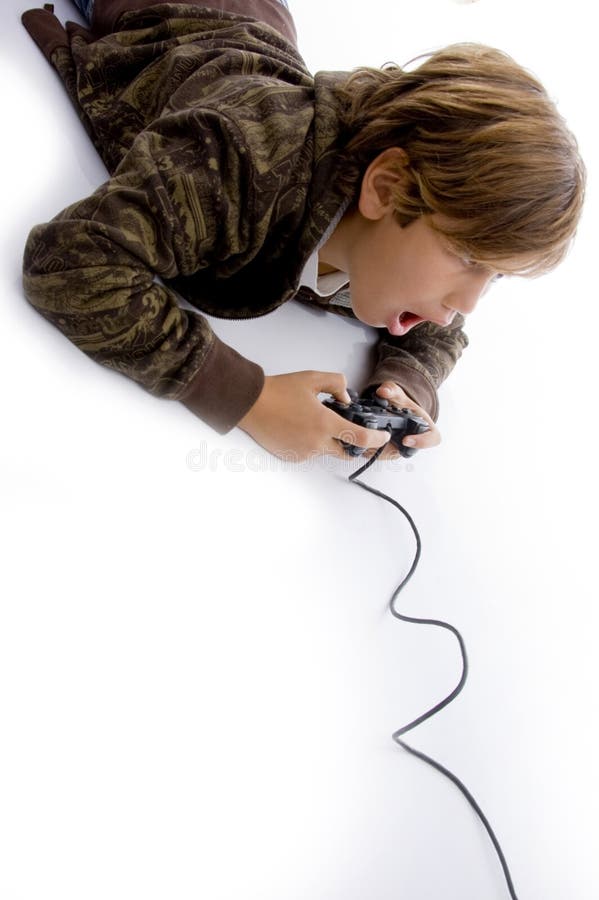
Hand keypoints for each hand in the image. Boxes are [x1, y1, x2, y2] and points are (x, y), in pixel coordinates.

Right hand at [238, 370, 390, 460]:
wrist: (250, 404)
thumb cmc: (279, 390)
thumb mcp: (312, 378)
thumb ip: (337, 384)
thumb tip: (346, 398)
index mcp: (324, 423)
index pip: (360, 438)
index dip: (376, 440)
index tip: (384, 437)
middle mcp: (316, 442)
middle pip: (348, 452)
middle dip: (357, 446)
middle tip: (360, 436)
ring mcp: (304, 452)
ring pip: (328, 451)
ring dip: (331, 441)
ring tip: (319, 422)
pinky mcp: (293, 456)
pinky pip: (311, 452)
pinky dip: (314, 443)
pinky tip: (302, 428)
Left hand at [368, 381, 440, 458]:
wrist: (393, 411)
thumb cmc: (400, 404)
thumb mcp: (397, 394)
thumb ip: (391, 390)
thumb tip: (383, 392)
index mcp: (425, 427)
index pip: (432, 439)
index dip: (422, 442)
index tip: (406, 440)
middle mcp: (415, 441)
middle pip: (406, 452)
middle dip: (389, 446)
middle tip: (376, 436)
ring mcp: (402, 449)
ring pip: (391, 456)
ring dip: (378, 448)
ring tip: (368, 435)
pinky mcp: (389, 453)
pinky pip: (380, 456)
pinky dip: (370, 449)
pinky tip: (365, 439)